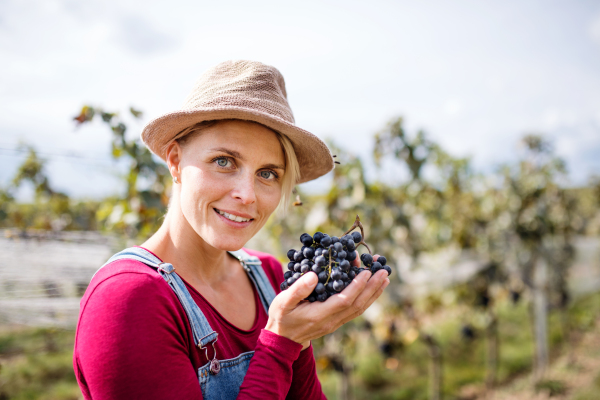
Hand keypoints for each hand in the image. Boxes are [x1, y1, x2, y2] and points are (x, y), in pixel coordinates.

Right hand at [265, 254, 388, 345]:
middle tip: (384, 270)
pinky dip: (367, 298)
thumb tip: (314, 275)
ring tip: (384, 277)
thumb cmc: (281, 317)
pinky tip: (372, 287)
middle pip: (357, 304)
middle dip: (372, 287)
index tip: (366, 271)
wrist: (283, 338)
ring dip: (373, 292)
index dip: (357, 286)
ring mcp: (336, 323)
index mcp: (319, 315)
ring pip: (359, 308)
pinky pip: (356, 309)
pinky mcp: (337, 321)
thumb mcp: (283, 301)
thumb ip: (298, 289)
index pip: (344, 300)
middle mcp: (331, 321)